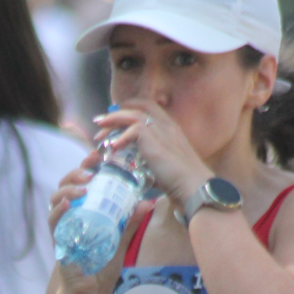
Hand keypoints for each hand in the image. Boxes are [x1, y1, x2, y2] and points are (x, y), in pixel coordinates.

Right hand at [48, 153, 153, 293]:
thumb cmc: (101, 268)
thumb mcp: (120, 242)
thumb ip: (129, 222)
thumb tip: (148, 202)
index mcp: (83, 213)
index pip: (81, 184)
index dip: (86, 167)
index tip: (97, 156)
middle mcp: (70, 217)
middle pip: (66, 186)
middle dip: (75, 173)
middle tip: (90, 167)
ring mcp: (62, 229)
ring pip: (56, 200)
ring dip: (68, 189)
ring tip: (83, 185)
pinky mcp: (58, 242)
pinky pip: (54, 223)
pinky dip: (58, 211)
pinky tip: (67, 204)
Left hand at [92, 100, 212, 206]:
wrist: (194, 187)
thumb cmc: (181, 182)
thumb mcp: (163, 167)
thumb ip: (149, 163)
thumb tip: (134, 170)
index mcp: (171, 128)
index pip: (149, 106)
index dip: (131, 108)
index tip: (115, 117)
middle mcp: (167, 125)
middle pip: (138, 107)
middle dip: (116, 112)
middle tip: (100, 123)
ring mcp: (162, 131)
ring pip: (133, 115)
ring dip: (113, 121)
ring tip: (99, 132)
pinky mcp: (155, 141)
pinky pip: (133, 129)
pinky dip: (121, 137)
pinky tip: (113, 147)